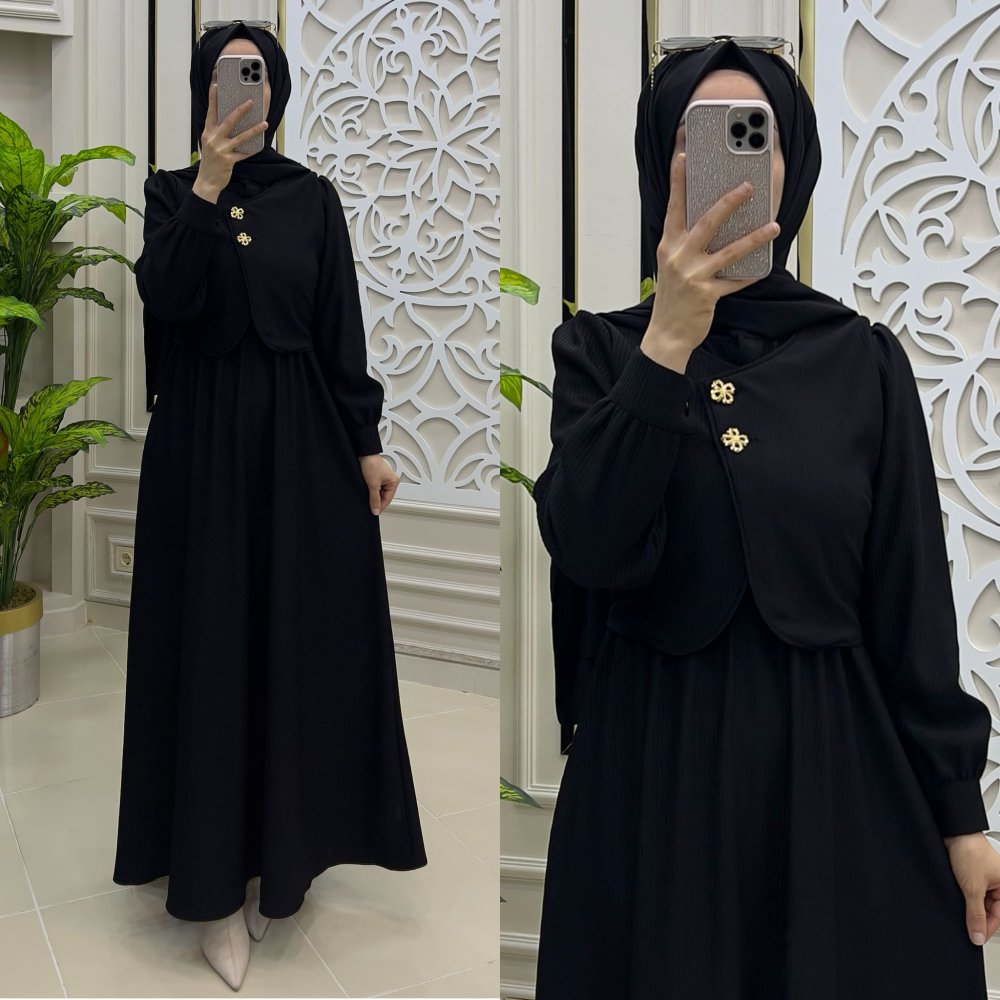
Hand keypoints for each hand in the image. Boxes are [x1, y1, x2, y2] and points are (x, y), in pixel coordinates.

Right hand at [192, 83, 268, 202]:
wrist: (206, 181)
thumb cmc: (210, 162)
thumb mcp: (209, 144)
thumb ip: (217, 132)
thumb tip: (230, 122)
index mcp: (208, 133)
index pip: (210, 112)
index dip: (213, 98)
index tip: (216, 84)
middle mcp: (214, 139)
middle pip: (228, 121)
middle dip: (240, 110)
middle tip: (251, 101)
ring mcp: (221, 150)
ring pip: (240, 137)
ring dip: (254, 130)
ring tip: (264, 124)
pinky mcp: (229, 160)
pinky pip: (244, 153)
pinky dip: (252, 149)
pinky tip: (261, 145)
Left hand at [359, 454, 399, 515]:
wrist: (364, 454)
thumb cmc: (371, 464)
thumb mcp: (373, 484)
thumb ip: (374, 499)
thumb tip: (376, 510)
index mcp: (394, 482)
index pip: (388, 500)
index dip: (380, 507)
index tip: (374, 512)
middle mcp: (390, 481)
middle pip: (384, 497)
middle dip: (376, 501)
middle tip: (369, 506)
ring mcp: (383, 480)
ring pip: (379, 493)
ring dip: (373, 496)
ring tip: (367, 495)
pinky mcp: (377, 478)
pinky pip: (375, 489)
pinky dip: (371, 491)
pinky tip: (366, 491)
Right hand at [641, 151, 779, 371]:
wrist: (666, 334)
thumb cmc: (672, 299)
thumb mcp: (672, 266)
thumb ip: (686, 243)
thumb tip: (712, 222)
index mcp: (668, 246)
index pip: (674, 207)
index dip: (678, 181)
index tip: (683, 156)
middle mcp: (679, 258)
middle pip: (707, 222)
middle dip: (729, 202)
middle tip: (748, 186)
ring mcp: (693, 277)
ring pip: (729, 251)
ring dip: (754, 237)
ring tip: (773, 226)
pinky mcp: (707, 295)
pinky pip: (735, 280)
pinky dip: (750, 274)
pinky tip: (764, 265)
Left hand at [943, 832, 999, 945]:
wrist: (953, 832)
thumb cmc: (969, 852)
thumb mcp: (973, 888)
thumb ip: (975, 914)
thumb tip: (977, 936)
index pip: (999, 916)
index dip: (986, 928)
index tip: (974, 938)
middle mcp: (999, 884)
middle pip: (990, 910)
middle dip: (977, 917)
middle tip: (965, 925)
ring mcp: (987, 880)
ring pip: (980, 902)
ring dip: (970, 907)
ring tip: (960, 907)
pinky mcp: (974, 875)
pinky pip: (972, 893)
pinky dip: (966, 898)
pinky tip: (958, 900)